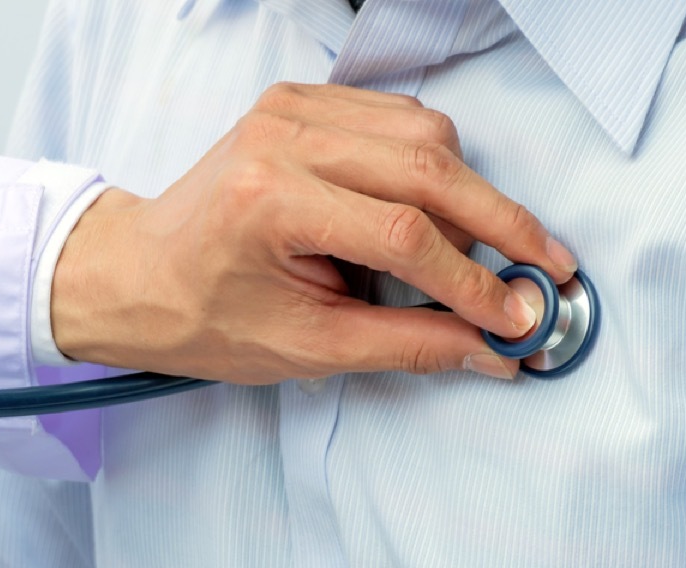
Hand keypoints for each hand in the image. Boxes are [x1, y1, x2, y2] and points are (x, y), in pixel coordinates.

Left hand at [51, 82, 575, 383]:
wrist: (139, 273)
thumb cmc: (204, 316)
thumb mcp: (307, 348)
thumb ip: (408, 344)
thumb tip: (490, 347)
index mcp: (271, 201)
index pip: (403, 234)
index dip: (472, 280)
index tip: (518, 316)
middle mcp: (282, 138)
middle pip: (428, 166)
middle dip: (500, 224)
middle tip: (546, 270)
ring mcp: (291, 109)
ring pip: (424, 132)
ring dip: (470, 192)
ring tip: (483, 253)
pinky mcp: (301, 102)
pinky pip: (398, 118)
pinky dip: (434, 164)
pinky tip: (438, 210)